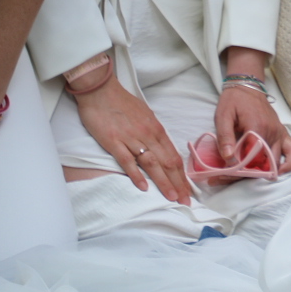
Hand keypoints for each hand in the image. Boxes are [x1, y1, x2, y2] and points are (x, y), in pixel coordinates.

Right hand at [70, 76, 190, 202]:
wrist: (101, 90)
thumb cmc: (122, 102)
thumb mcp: (145, 116)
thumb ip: (153, 133)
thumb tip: (161, 148)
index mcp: (157, 129)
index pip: (174, 156)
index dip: (183, 175)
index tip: (188, 190)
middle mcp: (148, 135)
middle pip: (168, 162)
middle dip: (178, 183)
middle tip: (186, 202)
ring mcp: (131, 138)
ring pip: (152, 164)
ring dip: (163, 182)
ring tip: (172, 198)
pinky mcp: (114, 141)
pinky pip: (127, 160)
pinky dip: (136, 174)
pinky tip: (143, 188)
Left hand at [212, 85, 290, 173]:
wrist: (247, 86)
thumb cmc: (233, 101)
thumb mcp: (223, 116)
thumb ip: (225, 137)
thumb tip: (228, 158)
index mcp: (256, 128)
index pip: (251, 158)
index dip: (239, 169)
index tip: (226, 173)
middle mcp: (271, 132)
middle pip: (264, 162)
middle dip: (249, 173)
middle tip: (232, 176)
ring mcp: (279, 133)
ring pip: (276, 160)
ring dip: (264, 171)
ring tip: (249, 174)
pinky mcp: (282, 132)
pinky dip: (287, 164)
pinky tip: (278, 171)